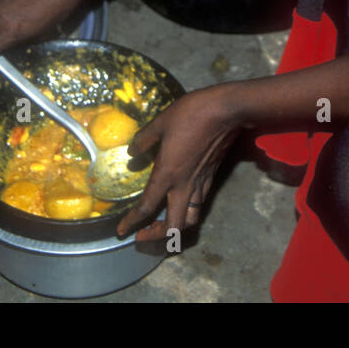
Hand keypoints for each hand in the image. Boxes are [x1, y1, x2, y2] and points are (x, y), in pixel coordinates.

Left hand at [115, 85, 241, 242]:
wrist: (227, 110)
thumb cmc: (192, 114)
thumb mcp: (161, 123)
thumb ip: (144, 139)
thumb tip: (132, 152)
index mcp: (168, 174)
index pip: (147, 207)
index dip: (131, 222)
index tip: (121, 232)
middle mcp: (184, 185)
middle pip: (174, 226)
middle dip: (156, 236)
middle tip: (142, 236)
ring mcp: (201, 183)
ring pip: (191, 219)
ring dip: (175, 227)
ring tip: (161, 224)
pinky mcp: (211, 177)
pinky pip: (199, 203)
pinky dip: (188, 211)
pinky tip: (179, 203)